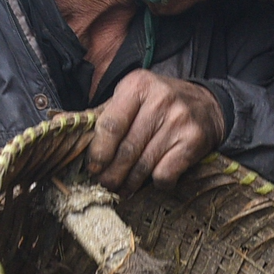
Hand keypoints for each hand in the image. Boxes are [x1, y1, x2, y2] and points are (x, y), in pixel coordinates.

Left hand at [88, 71, 225, 195]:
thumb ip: (103, 113)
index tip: (93, 168)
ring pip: (144, 165)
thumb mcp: (133, 97)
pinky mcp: (194, 140)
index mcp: (138, 84)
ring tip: (123, 189)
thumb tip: (64, 127)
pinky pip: (165, 173)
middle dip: (112, 174)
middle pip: (126, 149)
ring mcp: (179, 120)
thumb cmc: (160, 104)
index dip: (98, 152)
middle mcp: (160, 99)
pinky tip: (153, 181)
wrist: (209, 105)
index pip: (110, 125)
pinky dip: (157, 184)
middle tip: (105, 184)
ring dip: (130, 184)